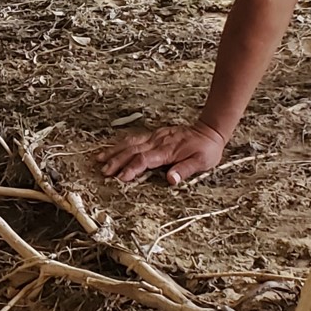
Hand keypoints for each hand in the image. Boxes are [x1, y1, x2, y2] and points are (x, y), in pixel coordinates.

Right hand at [95, 123, 226, 186]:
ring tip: (100, 159)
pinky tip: (113, 149)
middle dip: (117, 161)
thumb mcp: (202, 162)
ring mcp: (156, 137)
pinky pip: (135, 139)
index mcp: (168, 150)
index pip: (145, 160)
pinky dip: (122, 144)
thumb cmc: (206, 149)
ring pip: (131, 143)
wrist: (209, 131)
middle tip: (104, 172)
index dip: (132, 169)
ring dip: (115, 151)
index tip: (121, 177)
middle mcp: (159, 141)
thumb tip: (172, 180)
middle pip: (133, 151)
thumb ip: (185, 170)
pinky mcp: (155, 135)